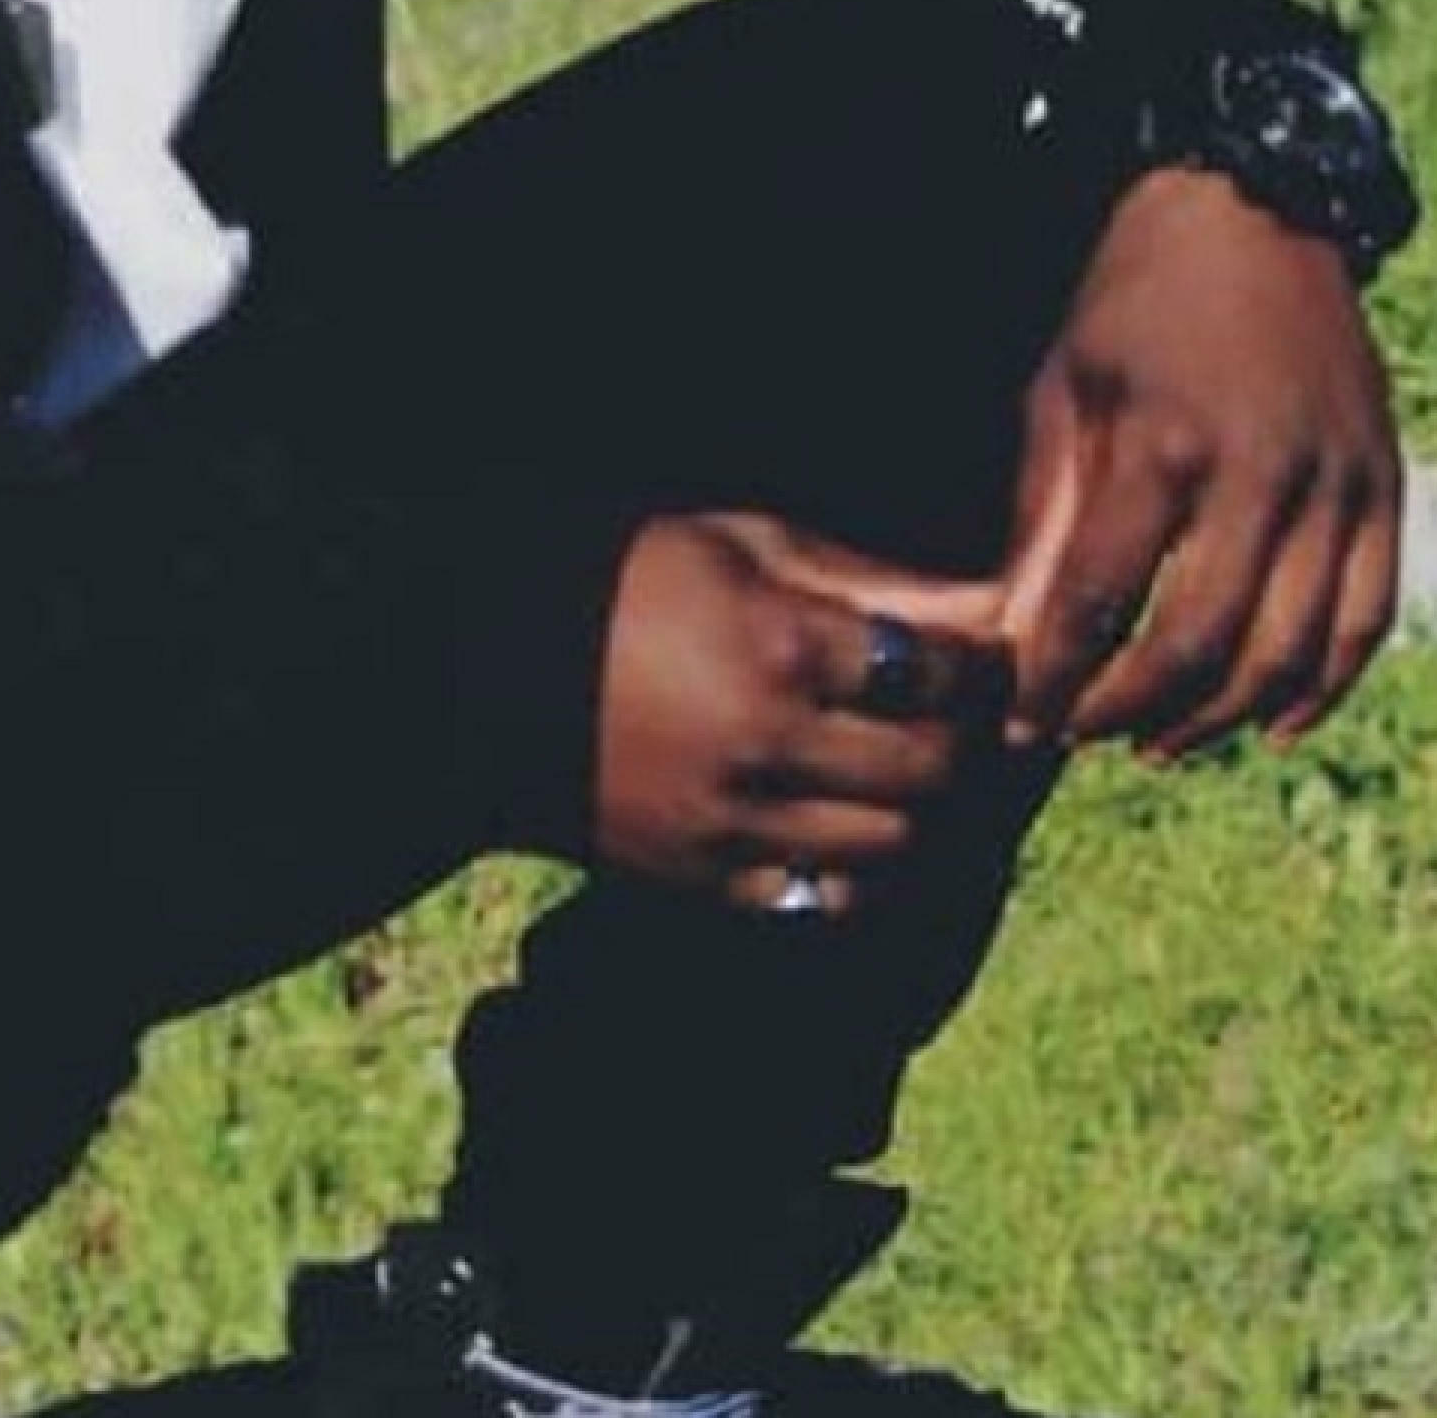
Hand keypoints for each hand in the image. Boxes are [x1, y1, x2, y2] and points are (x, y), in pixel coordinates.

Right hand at [596, 511, 1010, 906]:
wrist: (456, 663)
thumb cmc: (593, 570)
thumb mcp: (723, 536)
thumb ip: (849, 571)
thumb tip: (965, 599)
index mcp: (780, 645)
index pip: (939, 674)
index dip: (980, 665)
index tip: (980, 655)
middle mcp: (770, 745)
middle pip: (935, 770)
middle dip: (969, 741)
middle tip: (963, 715)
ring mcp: (734, 824)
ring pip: (897, 849)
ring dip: (928, 813)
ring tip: (919, 771)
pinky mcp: (699, 879)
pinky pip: (824, 901)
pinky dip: (862, 871)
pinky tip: (855, 827)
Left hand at [999, 167, 1399, 759]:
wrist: (1251, 210)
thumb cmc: (1131, 299)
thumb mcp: (1062, 390)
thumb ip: (1045, 517)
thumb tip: (1012, 633)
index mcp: (1162, 445)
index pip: (1102, 602)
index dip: (1055, 678)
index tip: (1020, 721)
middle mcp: (1260, 474)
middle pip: (1196, 647)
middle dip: (1129, 712)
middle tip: (1083, 736)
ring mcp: (1336, 485)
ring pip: (1287, 653)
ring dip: (1219, 718)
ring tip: (1158, 740)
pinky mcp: (1386, 487)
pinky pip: (1366, 621)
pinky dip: (1321, 688)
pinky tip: (1270, 724)